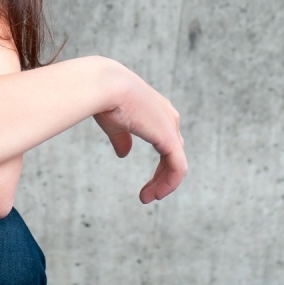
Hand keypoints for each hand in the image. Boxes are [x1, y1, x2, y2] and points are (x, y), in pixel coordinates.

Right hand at [92, 63, 186, 202]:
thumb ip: (122, 138)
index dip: (160, 166)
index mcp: (158, 111)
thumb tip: (124, 154)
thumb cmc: (105, 99)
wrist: (105, 86)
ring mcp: (171, 128)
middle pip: (173, 155)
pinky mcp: (170, 139)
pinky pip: (178, 168)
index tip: (146, 184)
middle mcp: (169, 118)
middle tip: (146, 195)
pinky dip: (169, 183)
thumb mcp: (115, 123)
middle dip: (162, 177)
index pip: (167, 143)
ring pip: (176, 164)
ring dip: (163, 184)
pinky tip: (155, 194)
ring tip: (147, 198)